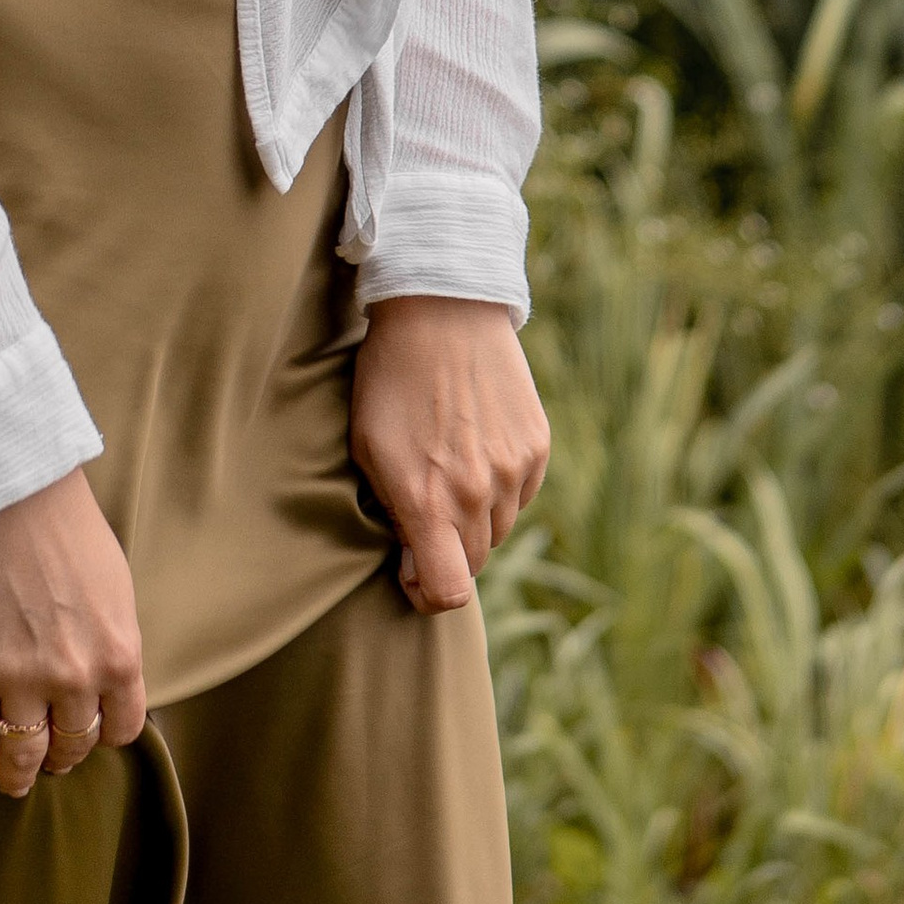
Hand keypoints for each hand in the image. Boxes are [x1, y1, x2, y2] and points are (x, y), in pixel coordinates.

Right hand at [0, 468, 146, 799]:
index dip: (102, 735)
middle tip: (47, 754)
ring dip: (16, 773)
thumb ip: (112, 638)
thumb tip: (105, 674)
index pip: (120, 729)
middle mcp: (76, 676)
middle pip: (71, 745)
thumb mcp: (115, 586)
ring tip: (9, 776)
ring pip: (22, 754)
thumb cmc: (67, 526)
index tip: (87, 732)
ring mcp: (22, 676)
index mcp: (119, 654)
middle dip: (60, 755)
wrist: (11, 490)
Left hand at [351, 295, 550, 613]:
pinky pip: (520, 494)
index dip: (426, 595)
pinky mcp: (537, 446)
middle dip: (446, 552)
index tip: (409, 570)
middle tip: (424, 513)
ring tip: (449, 469)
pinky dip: (500, 487)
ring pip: (497, 529)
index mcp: (428, 500)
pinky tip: (476, 446)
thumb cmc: (390, 378)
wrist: (442, 309)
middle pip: (472, 563)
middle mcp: (477, 493)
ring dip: (474, 518)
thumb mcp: (367, 447)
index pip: (448, 592)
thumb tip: (411, 552)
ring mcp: (513, 469)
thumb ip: (392, 510)